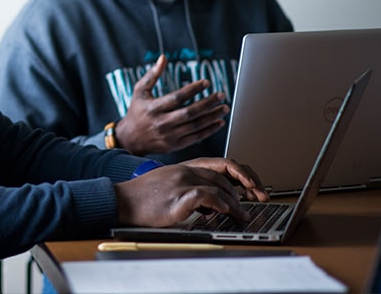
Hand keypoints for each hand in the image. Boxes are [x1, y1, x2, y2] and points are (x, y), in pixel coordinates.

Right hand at [113, 158, 266, 226]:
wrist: (121, 201)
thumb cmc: (143, 197)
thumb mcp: (170, 184)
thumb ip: (192, 187)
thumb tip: (213, 203)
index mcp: (186, 165)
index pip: (222, 164)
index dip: (243, 174)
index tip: (254, 187)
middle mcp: (186, 170)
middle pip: (227, 173)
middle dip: (249, 186)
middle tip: (260, 199)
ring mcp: (182, 182)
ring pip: (221, 186)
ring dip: (237, 203)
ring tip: (243, 216)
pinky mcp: (177, 197)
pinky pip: (208, 197)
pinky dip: (222, 205)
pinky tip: (226, 213)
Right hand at [114, 54, 228, 154]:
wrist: (130, 138)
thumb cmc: (137, 110)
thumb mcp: (140, 91)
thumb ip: (152, 75)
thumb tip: (163, 57)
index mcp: (153, 107)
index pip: (177, 97)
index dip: (193, 90)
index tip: (206, 82)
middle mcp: (162, 122)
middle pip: (189, 112)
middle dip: (208, 103)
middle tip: (221, 95)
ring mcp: (169, 136)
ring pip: (195, 126)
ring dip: (212, 116)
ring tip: (224, 108)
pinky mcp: (175, 145)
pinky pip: (196, 138)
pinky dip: (209, 130)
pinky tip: (218, 122)